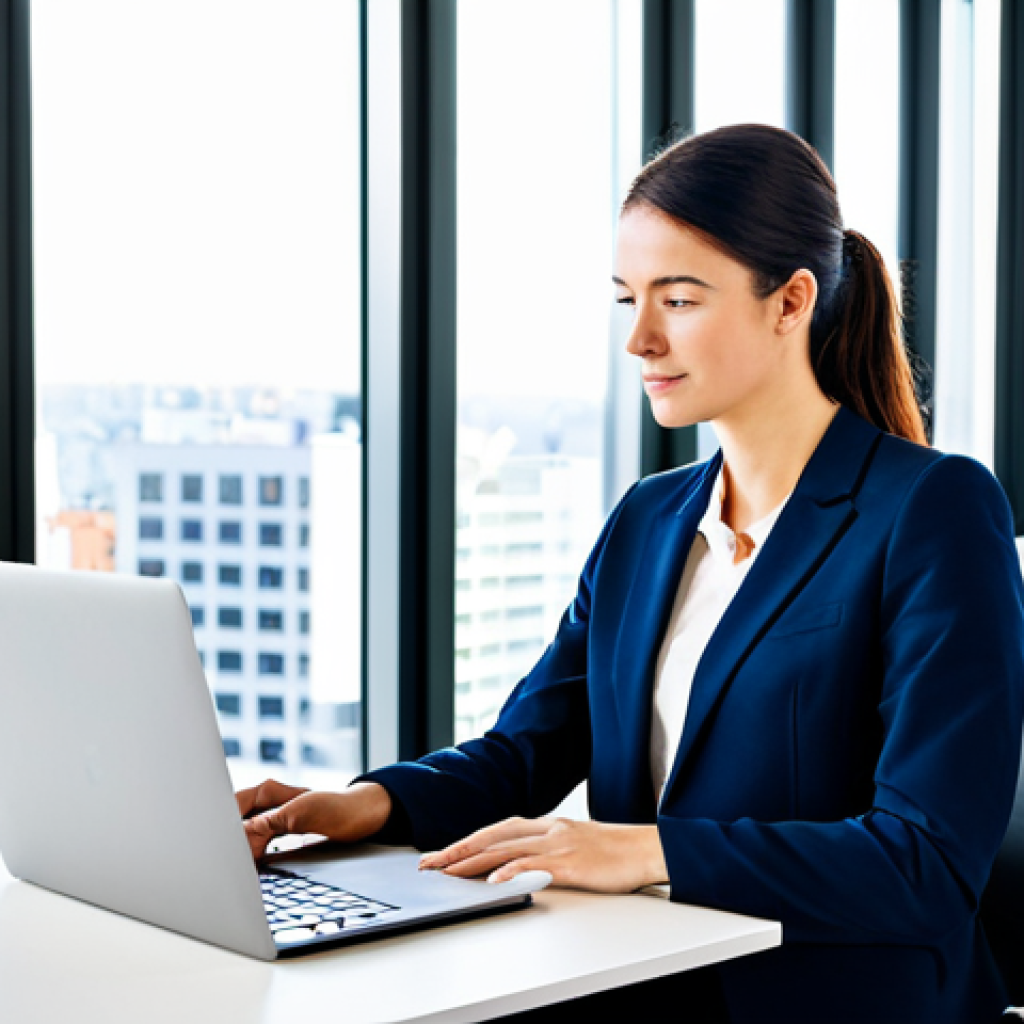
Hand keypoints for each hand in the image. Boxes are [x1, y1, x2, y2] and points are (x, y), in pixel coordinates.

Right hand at [235, 779, 391, 860]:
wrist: (362, 816)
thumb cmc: (337, 806)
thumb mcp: (300, 813)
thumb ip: (268, 823)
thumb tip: (242, 836)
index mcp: (268, 791)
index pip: (232, 806)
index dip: (221, 825)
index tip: (219, 847)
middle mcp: (268, 803)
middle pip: (234, 821)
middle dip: (227, 840)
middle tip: (221, 863)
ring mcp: (274, 818)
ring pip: (245, 835)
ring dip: (239, 850)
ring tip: (232, 869)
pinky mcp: (282, 833)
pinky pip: (258, 844)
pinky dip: (251, 856)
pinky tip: (250, 868)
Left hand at [418, 817, 668, 892]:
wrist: (645, 848)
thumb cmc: (612, 851)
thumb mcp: (573, 844)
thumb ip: (546, 850)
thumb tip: (518, 864)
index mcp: (546, 825)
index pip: (496, 829)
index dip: (467, 840)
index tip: (442, 854)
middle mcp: (547, 829)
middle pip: (492, 836)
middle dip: (457, 850)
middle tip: (429, 864)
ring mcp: (557, 844)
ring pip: (505, 849)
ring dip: (472, 862)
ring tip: (446, 873)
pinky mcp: (570, 863)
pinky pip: (534, 866)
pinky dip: (511, 871)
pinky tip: (493, 881)